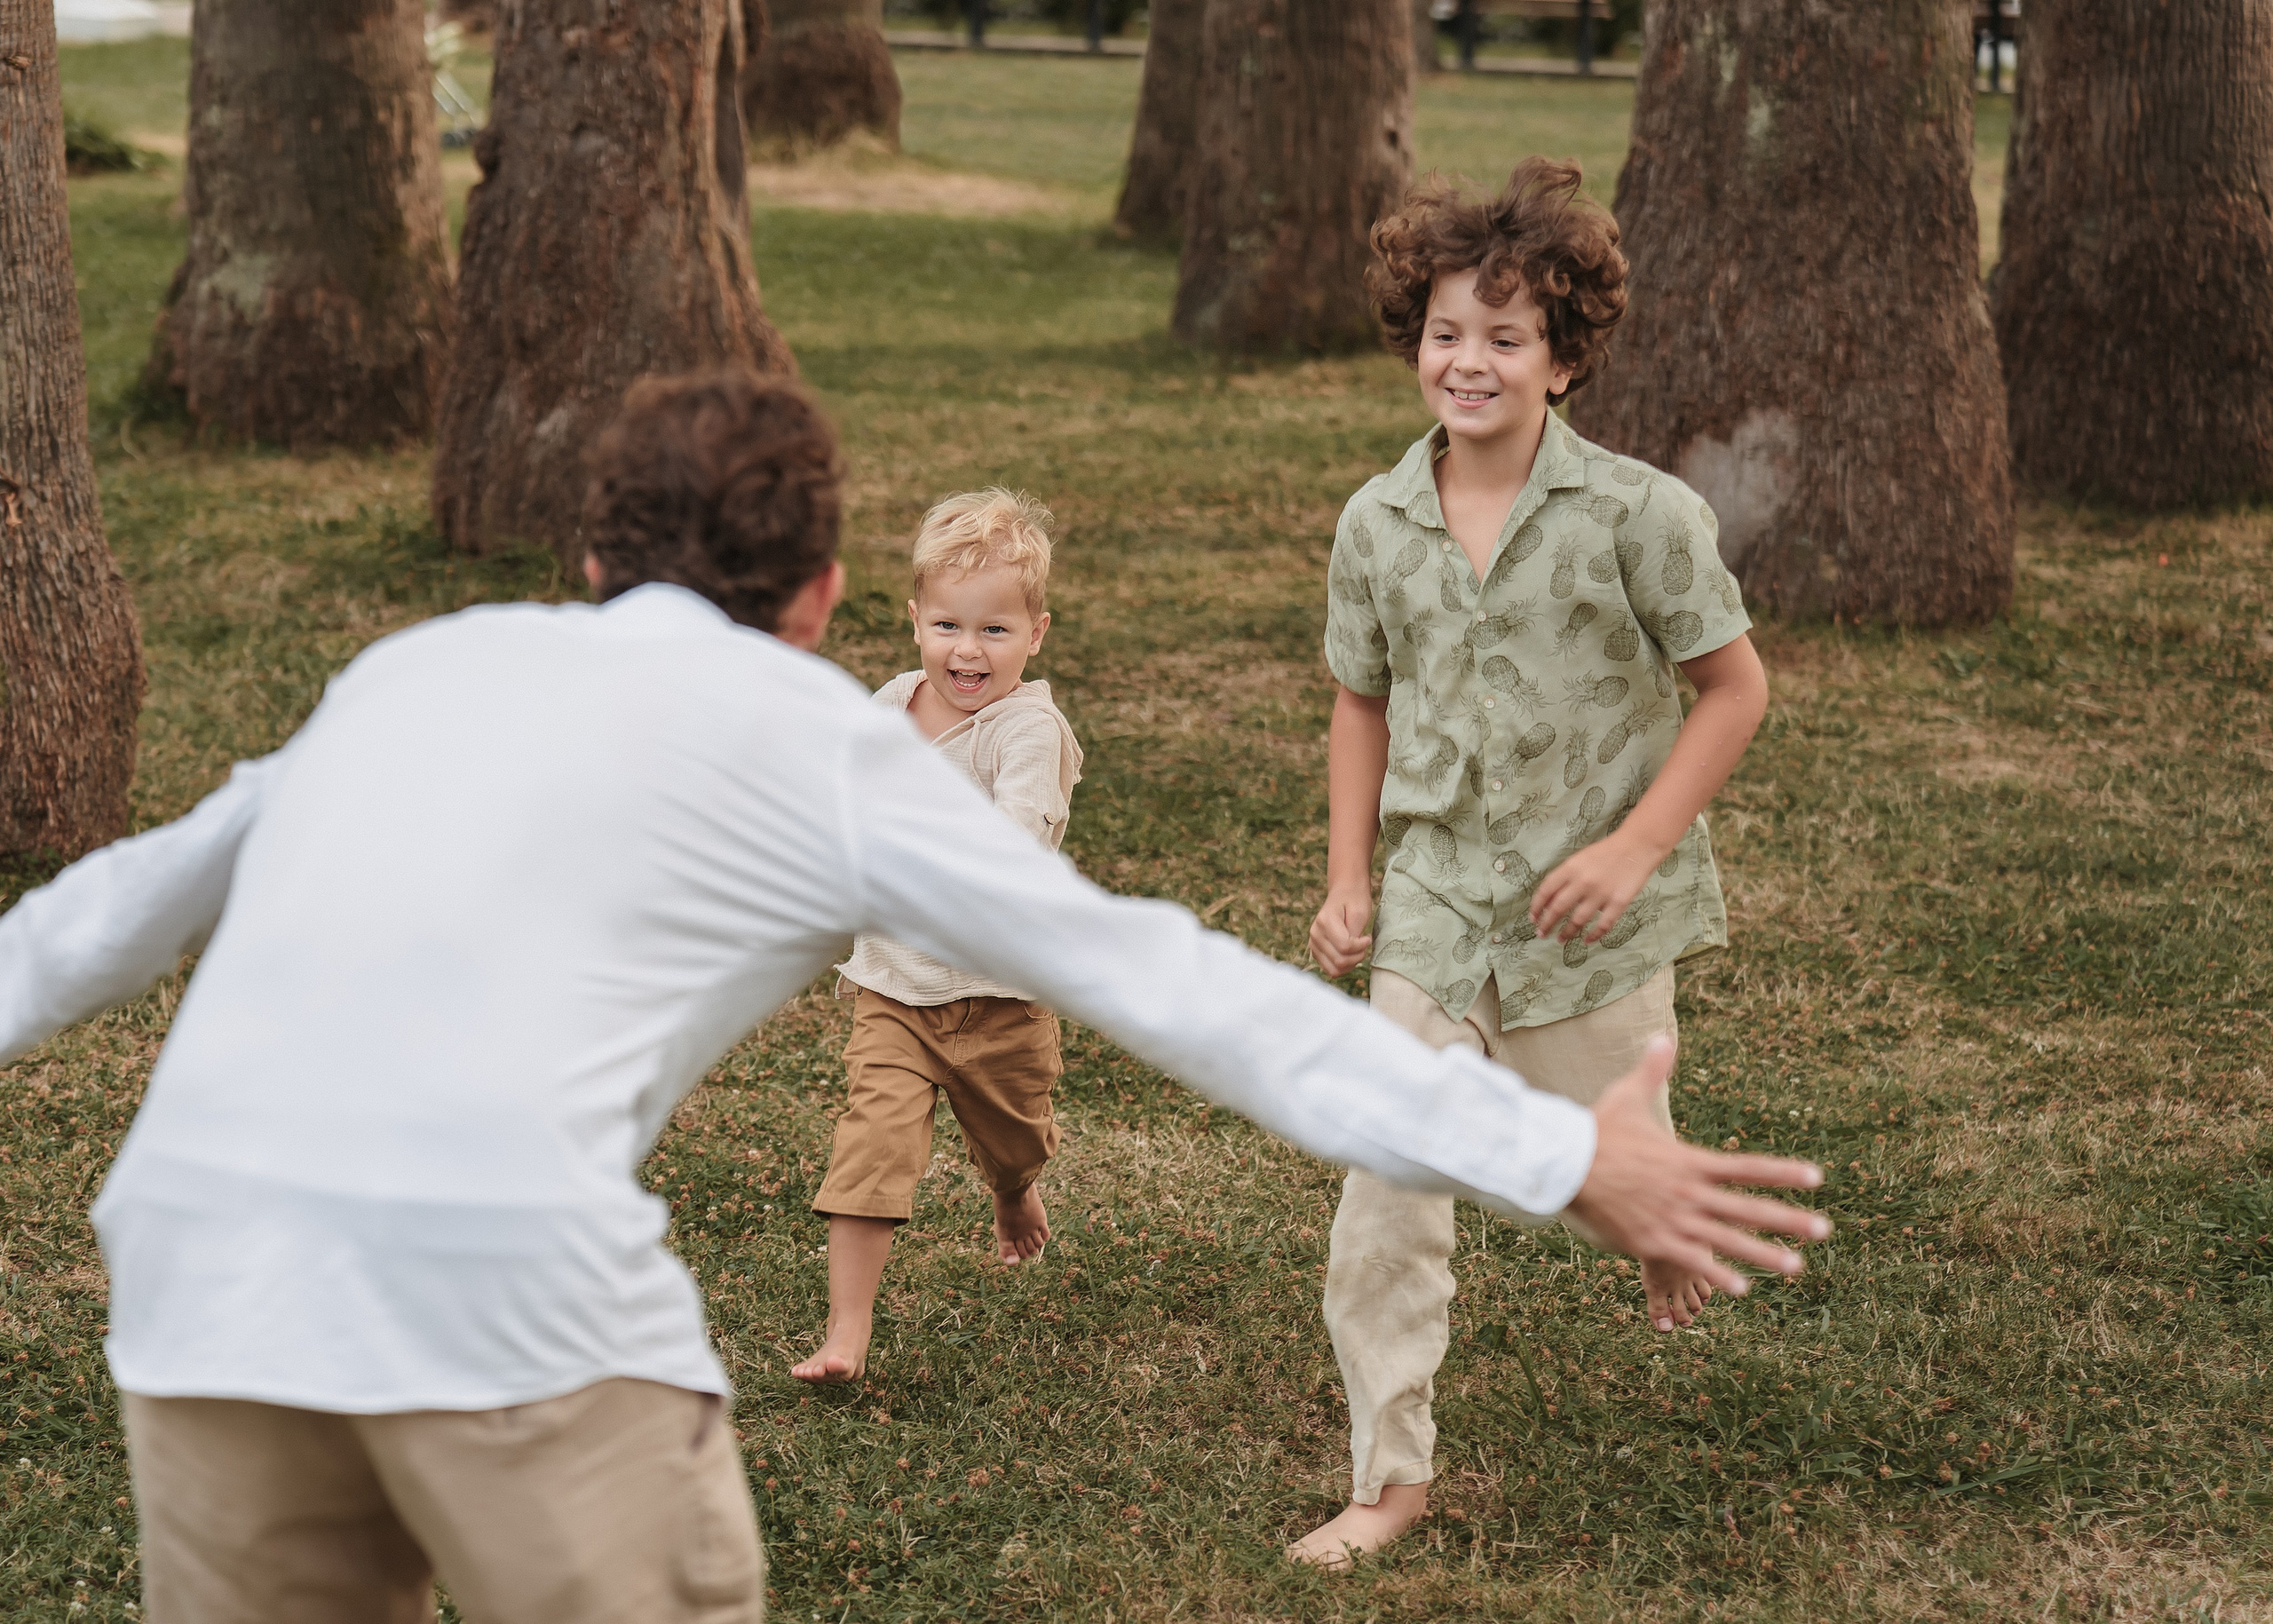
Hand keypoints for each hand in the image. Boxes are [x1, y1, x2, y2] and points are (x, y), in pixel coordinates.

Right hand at [1308, 883, 1373, 977]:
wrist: (1344, 894)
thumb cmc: (1354, 901)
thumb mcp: (1359, 912)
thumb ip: (1354, 933)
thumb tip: (1350, 952)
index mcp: (1325, 921)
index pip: (1345, 947)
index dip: (1361, 947)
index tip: (1368, 937)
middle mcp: (1315, 934)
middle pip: (1339, 961)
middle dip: (1357, 956)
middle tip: (1364, 945)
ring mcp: (1313, 944)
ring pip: (1334, 969)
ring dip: (1351, 964)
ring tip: (1357, 950)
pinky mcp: (1316, 951)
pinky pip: (1330, 969)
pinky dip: (1344, 967)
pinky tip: (1350, 955)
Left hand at [1530, 829, 1661, 943]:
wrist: (1637, 846)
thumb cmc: (1606, 852)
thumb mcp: (1579, 858)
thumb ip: (1564, 877)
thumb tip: (1548, 900)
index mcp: (1570, 868)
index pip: (1546, 891)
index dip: (1537, 907)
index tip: (1533, 918)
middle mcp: (1582, 882)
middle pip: (1558, 908)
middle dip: (1547, 924)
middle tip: (1541, 934)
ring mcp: (1601, 894)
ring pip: (1578, 920)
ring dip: (1567, 933)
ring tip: (1561, 940)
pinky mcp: (1618, 903)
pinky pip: (1603, 925)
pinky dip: (1594, 936)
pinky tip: (1587, 941)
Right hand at [1564, 1037, 1828, 1298]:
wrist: (1564, 1164)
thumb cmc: (1596, 1131)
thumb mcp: (1627, 1096)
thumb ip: (1652, 1070)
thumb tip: (1662, 1036)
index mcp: (1690, 1161)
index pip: (1748, 1167)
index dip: (1784, 1172)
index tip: (1816, 1178)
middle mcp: (1690, 1192)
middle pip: (1749, 1208)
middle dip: (1790, 1220)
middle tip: (1826, 1230)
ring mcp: (1673, 1219)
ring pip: (1728, 1240)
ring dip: (1765, 1255)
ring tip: (1797, 1267)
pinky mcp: (1652, 1242)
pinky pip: (1692, 1261)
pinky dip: (1718, 1275)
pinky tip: (1743, 1290)